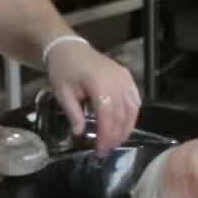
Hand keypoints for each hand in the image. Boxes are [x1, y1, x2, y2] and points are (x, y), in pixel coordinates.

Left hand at [43, 39, 139, 153]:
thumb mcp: (62, 92)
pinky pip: (135, 99)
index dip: (106, 134)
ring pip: (132, 108)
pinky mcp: (127, 76)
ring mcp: (124, 77)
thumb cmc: (63, 70)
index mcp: (98, 83)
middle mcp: (116, 80)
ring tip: (116, 141)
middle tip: (107, 150)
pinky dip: (132, 114)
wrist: (69, 48)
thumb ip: (73, 113)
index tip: (100, 149)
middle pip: (122, 114)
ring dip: (126, 128)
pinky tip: (125, 126)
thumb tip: (80, 133)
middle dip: (115, 135)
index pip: (107, 114)